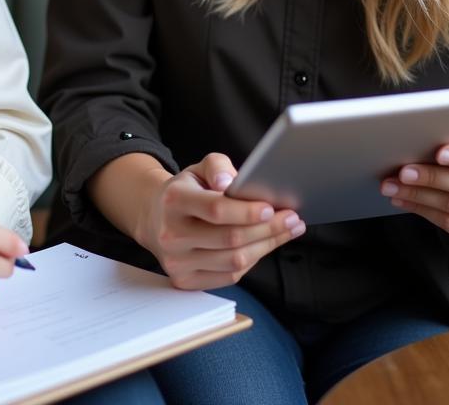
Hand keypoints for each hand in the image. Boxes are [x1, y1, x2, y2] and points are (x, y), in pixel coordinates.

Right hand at [137, 153, 305, 290]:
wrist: (155, 219)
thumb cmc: (186, 192)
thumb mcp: (198, 169)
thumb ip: (217, 166)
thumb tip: (229, 183)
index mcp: (174, 200)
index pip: (216, 209)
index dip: (247, 211)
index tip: (272, 208)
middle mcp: (171, 234)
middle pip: (230, 238)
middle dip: (268, 229)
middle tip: (292, 219)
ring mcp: (176, 262)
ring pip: (234, 261)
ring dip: (266, 246)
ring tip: (286, 231)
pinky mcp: (185, 281)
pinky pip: (230, 276)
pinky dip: (252, 260)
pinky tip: (263, 245)